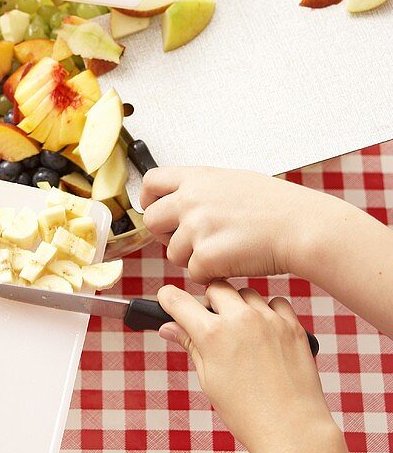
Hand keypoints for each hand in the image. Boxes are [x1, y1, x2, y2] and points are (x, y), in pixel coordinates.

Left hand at [141, 166, 328, 282]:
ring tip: (225, 250)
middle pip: (152, 221)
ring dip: (193, 258)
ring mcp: (196, 228)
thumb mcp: (234, 182)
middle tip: (189, 241)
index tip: (156, 209)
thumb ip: (202, 190)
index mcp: (198, 178)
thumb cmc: (279, 207)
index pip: (151, 182)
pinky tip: (233, 263)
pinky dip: (211, 274)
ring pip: (173, 253)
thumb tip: (181, 200)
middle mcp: (191, 200)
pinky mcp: (205, 257)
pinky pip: (194, 274)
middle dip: (165, 235)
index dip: (149, 199)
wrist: (302, 227)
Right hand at [157, 281, 329, 452]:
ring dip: (239, 306)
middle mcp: (241, 320)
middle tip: (213, 325)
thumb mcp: (209, 380)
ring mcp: (270, 320)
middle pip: (216, 288)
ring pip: (246, 294)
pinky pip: (276, 303)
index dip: (168, 299)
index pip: (178, 301)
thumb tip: (169, 328)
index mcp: (213, 335)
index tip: (168, 300)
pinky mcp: (293, 326)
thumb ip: (191, 346)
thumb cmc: (247, 413)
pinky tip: (266, 334)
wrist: (292, 429)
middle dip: (209, 301)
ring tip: (242, 334)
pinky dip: (268, 312)